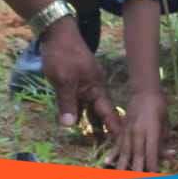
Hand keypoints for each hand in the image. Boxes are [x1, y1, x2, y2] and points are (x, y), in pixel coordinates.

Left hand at [39, 18, 121, 137]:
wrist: (56, 31)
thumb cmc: (63, 54)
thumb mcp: (64, 80)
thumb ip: (67, 103)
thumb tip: (70, 126)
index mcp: (96, 86)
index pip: (106, 110)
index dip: (113, 125)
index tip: (121, 140)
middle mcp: (92, 86)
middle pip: (99, 111)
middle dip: (102, 127)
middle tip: (107, 146)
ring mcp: (82, 83)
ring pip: (87, 106)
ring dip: (89, 121)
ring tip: (93, 139)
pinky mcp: (72, 81)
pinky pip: (77, 100)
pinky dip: (78, 111)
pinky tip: (76, 121)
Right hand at [109, 88, 168, 170]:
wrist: (144, 90)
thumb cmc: (159, 106)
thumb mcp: (165, 121)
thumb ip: (165, 139)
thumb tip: (171, 155)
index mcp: (151, 129)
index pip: (152, 151)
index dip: (152, 165)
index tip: (153, 176)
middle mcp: (138, 131)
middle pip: (137, 154)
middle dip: (137, 170)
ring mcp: (128, 130)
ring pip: (125, 152)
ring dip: (123, 166)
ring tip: (120, 177)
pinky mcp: (123, 129)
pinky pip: (117, 144)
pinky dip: (113, 155)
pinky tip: (107, 163)